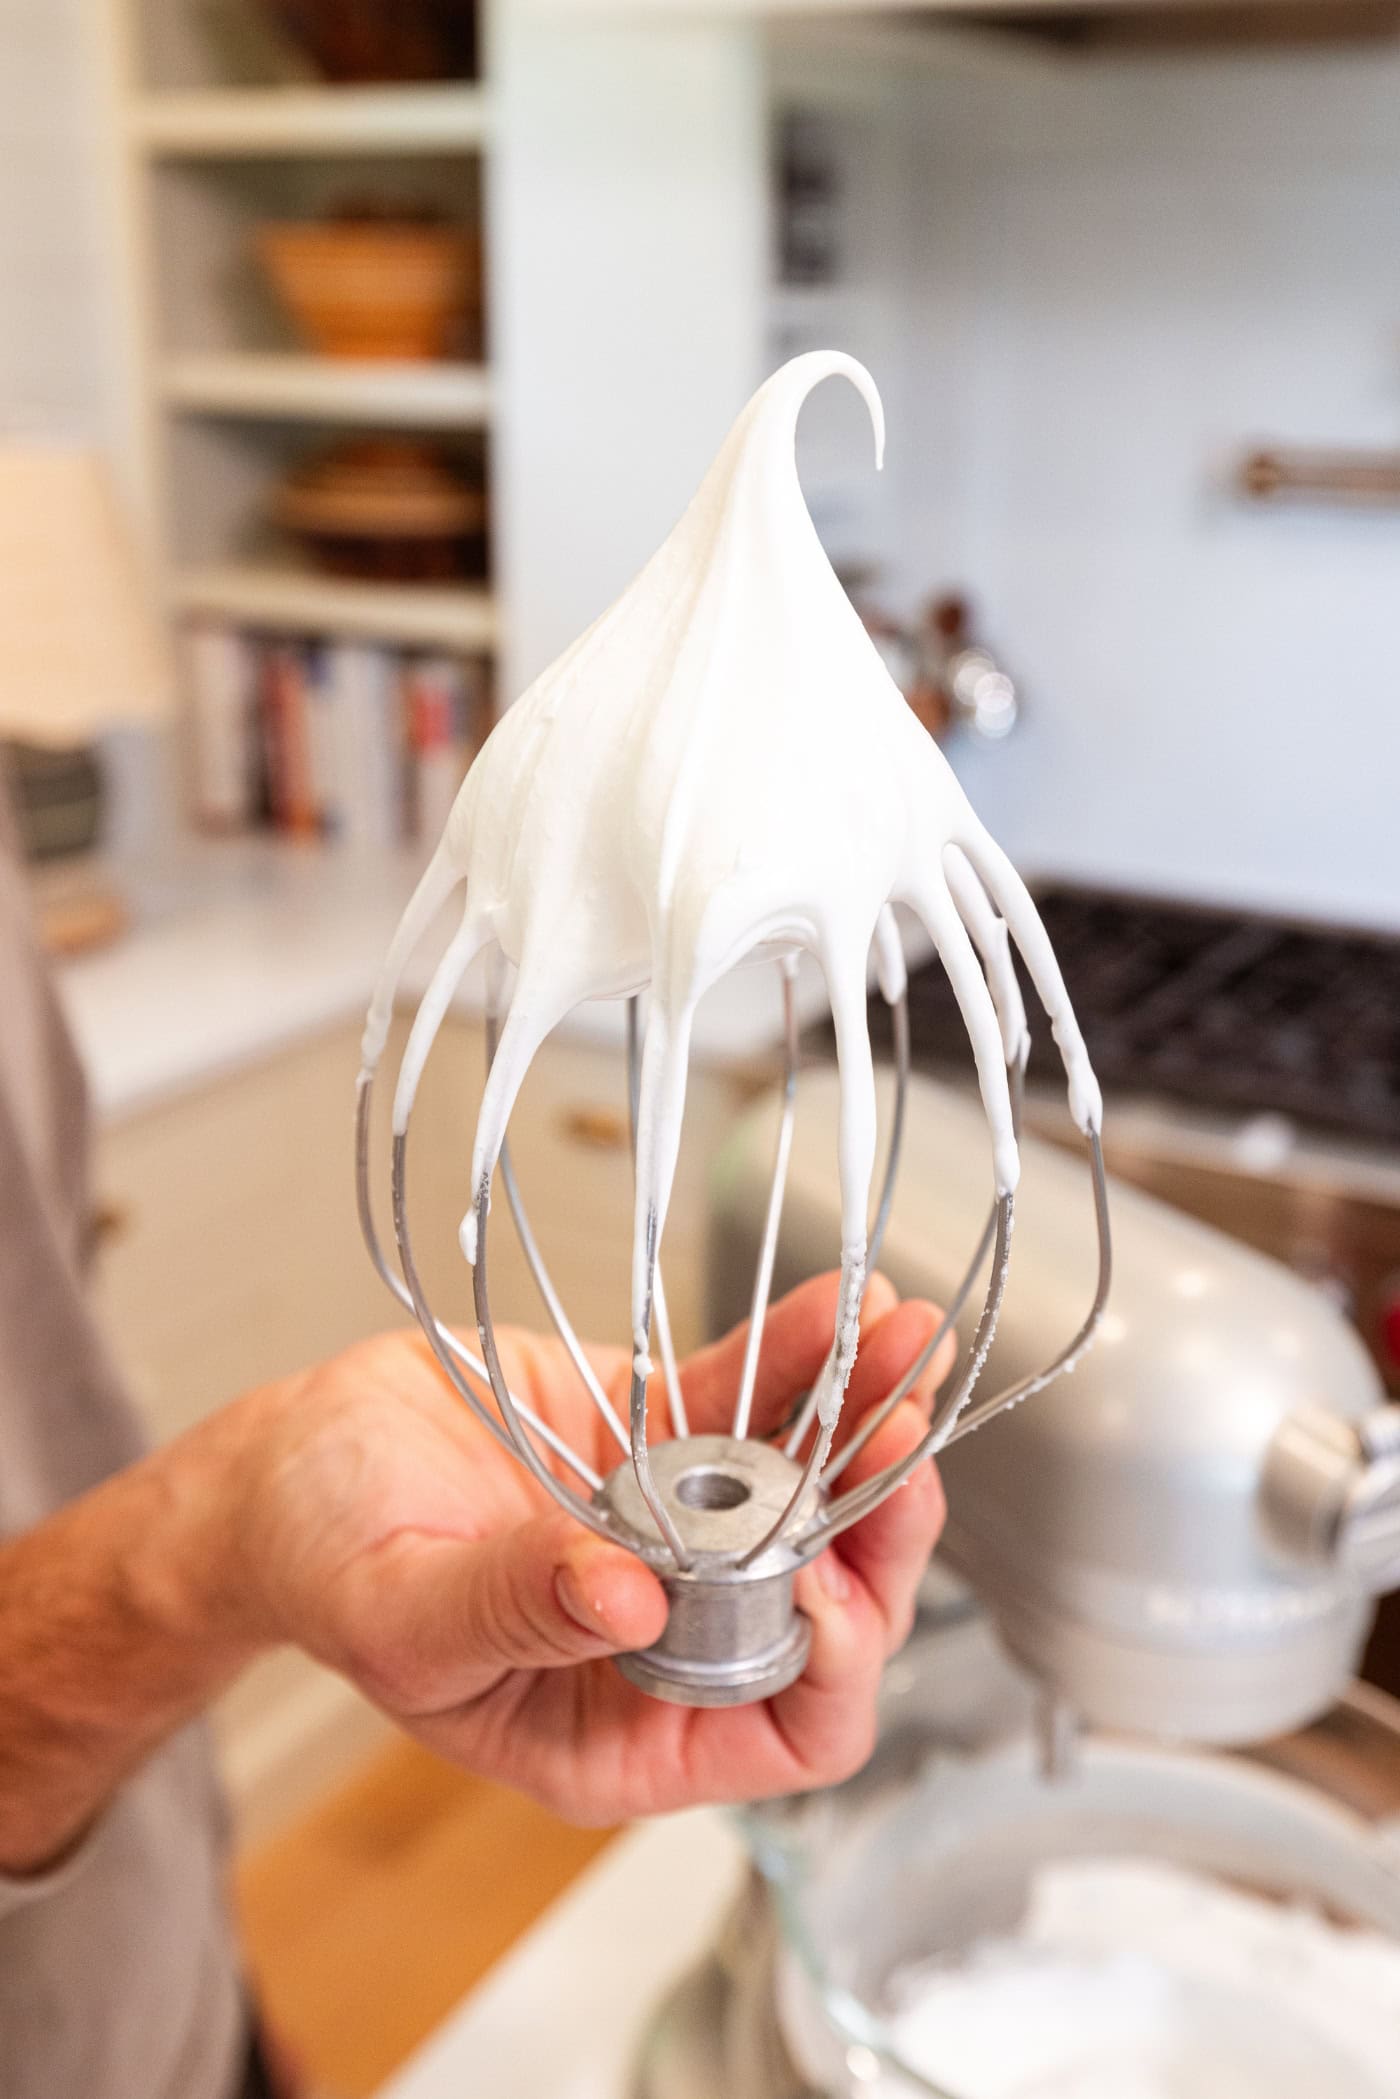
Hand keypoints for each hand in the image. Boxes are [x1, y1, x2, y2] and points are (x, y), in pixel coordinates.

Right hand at [227, 1274, 950, 1821]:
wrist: (288, 1462)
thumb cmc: (320, 1563)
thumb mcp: (398, 1609)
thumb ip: (510, 1609)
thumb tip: (631, 1603)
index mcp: (620, 1730)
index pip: (788, 1730)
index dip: (834, 1660)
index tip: (823, 1572)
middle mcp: (672, 1637)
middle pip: (832, 1605)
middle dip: (880, 1528)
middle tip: (901, 1442)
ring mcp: (676, 1531)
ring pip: (811, 1492)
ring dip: (865, 1424)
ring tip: (903, 1345)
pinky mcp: (659, 1438)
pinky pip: (751, 1402)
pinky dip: (800, 1357)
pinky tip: (840, 1310)